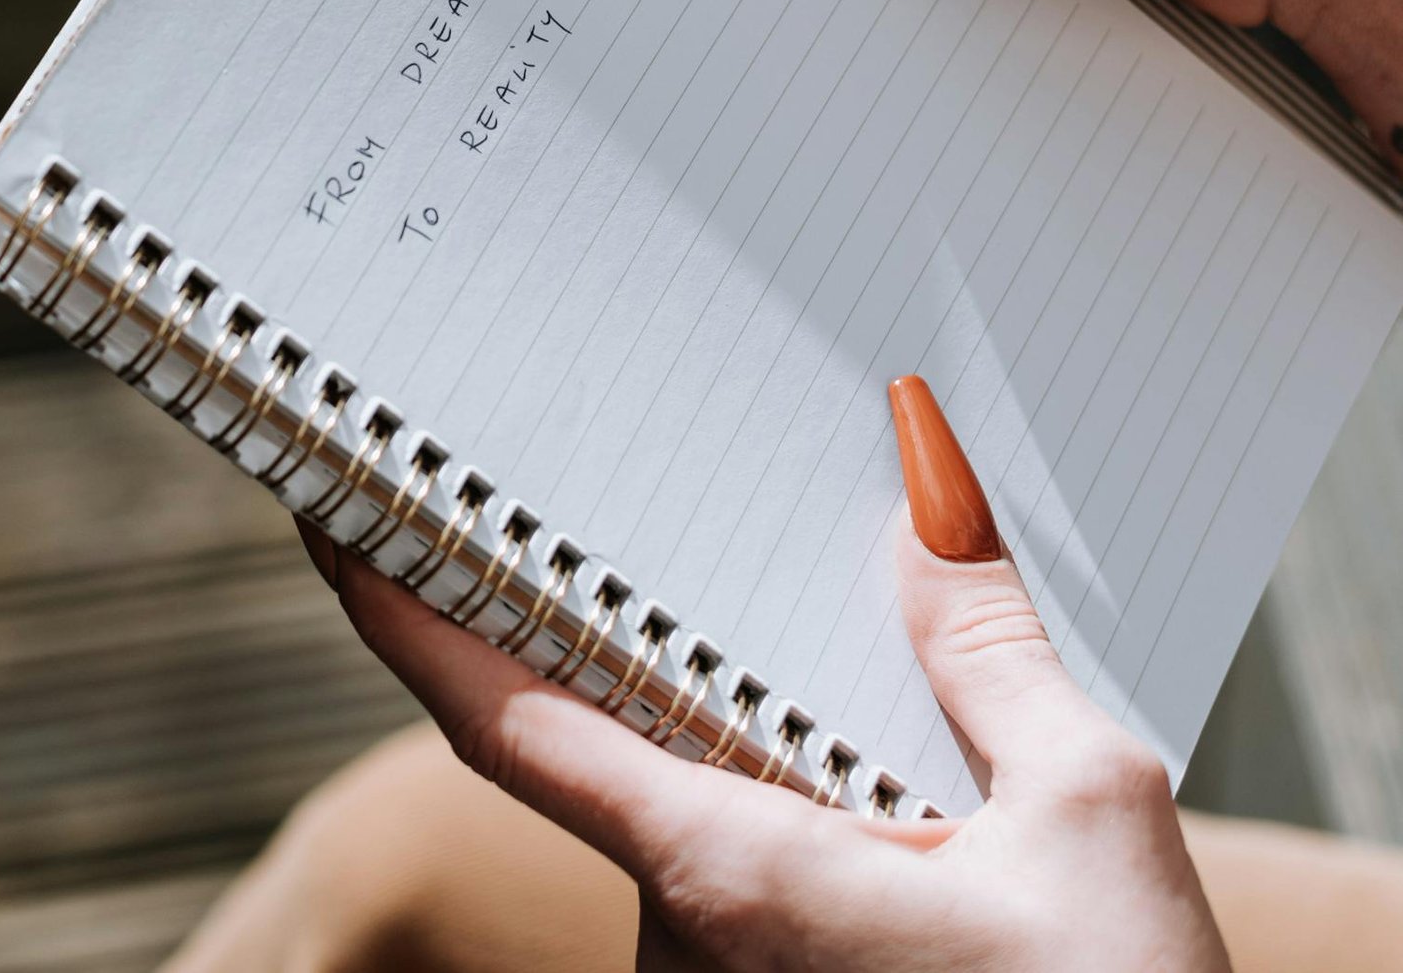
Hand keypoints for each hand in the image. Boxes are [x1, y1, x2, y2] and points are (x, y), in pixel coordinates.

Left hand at [311, 377, 1230, 972]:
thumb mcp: (1090, 824)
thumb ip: (988, 655)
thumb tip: (922, 500)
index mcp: (728, 878)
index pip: (504, 722)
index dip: (399, 611)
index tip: (330, 512)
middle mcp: (692, 941)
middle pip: (617, 738)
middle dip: (646, 624)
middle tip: (672, 491)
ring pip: (696, 804)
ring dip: (748, 719)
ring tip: (855, 620)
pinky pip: (746, 863)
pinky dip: (788, 789)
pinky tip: (892, 759)